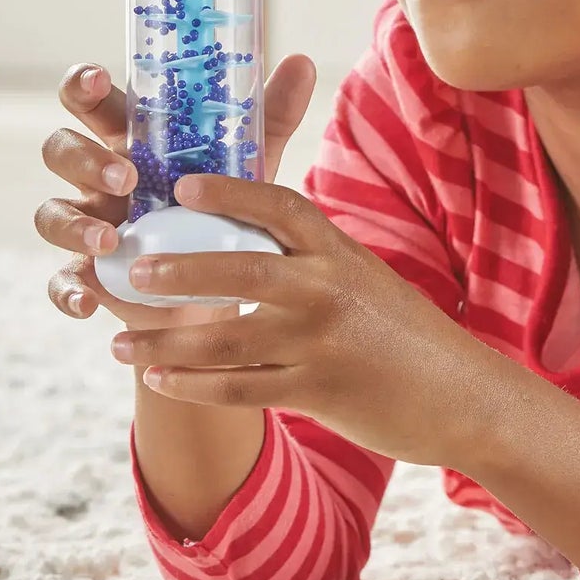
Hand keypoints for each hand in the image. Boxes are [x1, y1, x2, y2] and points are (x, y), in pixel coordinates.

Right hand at [35, 55, 316, 331]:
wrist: (227, 281)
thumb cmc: (227, 203)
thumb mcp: (249, 157)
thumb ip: (270, 111)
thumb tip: (302, 61)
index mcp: (132, 138)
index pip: (93, 100)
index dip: (84, 84)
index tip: (98, 79)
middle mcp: (99, 176)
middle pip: (61, 149)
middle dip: (83, 157)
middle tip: (127, 174)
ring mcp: (88, 223)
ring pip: (50, 214)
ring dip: (74, 225)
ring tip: (112, 240)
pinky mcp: (88, 274)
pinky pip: (59, 280)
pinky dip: (68, 289)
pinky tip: (89, 299)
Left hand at [104, 172, 485, 467]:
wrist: (458, 392)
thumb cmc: (405, 332)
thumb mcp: (366, 280)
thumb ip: (314, 262)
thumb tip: (250, 243)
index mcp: (339, 253)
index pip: (279, 206)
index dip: (229, 192)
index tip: (181, 186)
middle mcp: (327, 290)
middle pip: (239, 269)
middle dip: (178, 269)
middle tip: (131, 267)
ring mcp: (319, 342)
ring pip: (224, 338)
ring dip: (164, 340)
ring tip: (121, 339)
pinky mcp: (314, 391)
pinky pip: (237, 389)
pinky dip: (191, 385)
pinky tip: (160, 380)